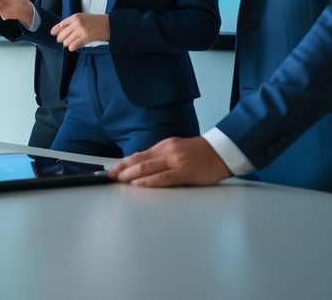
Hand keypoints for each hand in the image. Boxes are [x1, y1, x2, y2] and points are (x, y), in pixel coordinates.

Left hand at [51, 13, 110, 50]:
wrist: (110, 24)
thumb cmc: (97, 22)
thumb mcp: (83, 18)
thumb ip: (71, 23)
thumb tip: (58, 29)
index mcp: (75, 17)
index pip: (61, 24)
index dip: (56, 30)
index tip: (53, 33)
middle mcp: (77, 23)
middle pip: (62, 34)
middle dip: (61, 39)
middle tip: (64, 41)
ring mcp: (81, 30)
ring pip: (67, 41)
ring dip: (68, 44)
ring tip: (72, 44)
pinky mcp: (86, 38)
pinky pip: (73, 45)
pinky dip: (72, 47)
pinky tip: (75, 47)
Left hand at [108, 136, 232, 186]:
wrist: (221, 151)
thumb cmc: (199, 153)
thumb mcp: (176, 150)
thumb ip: (160, 158)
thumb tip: (141, 168)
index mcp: (163, 146)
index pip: (138, 155)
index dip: (123, 163)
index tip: (111, 171)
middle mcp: (167, 151)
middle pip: (139, 161)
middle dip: (122, 170)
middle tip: (110, 177)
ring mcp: (176, 161)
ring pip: (148, 168)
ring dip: (131, 175)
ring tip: (120, 181)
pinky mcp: (185, 172)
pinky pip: (163, 177)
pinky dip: (148, 181)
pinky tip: (138, 184)